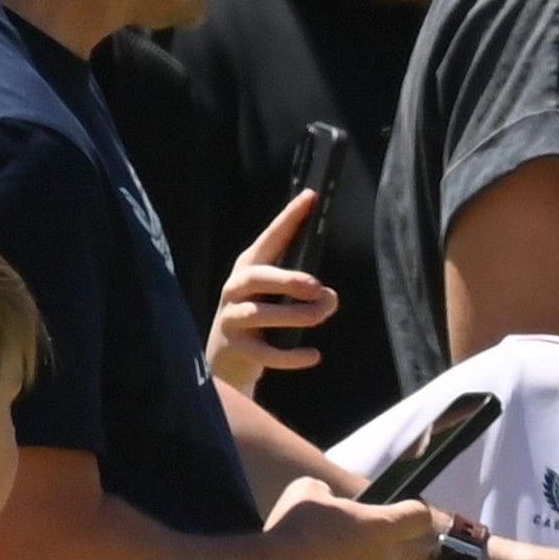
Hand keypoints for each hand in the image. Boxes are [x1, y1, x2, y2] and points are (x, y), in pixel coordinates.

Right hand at [206, 189, 334, 393]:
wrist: (229, 362)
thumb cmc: (262, 321)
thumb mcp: (278, 298)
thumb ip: (306, 292)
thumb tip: (329, 297)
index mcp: (250, 269)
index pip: (270, 238)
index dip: (289, 218)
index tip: (310, 197)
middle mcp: (237, 289)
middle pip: (257, 276)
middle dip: (287, 279)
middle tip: (317, 286)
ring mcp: (232, 318)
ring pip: (258, 313)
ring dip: (294, 315)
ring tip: (321, 315)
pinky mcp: (236, 348)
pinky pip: (265, 352)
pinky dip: (290, 355)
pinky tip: (314, 355)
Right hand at [259, 478, 434, 559]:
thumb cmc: (293, 530)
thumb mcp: (306, 491)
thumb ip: (326, 493)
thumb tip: (327, 501)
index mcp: (379, 529)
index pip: (417, 517)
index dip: (411, 512)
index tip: (401, 511)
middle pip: (379, 550)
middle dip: (358, 544)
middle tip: (325, 539)